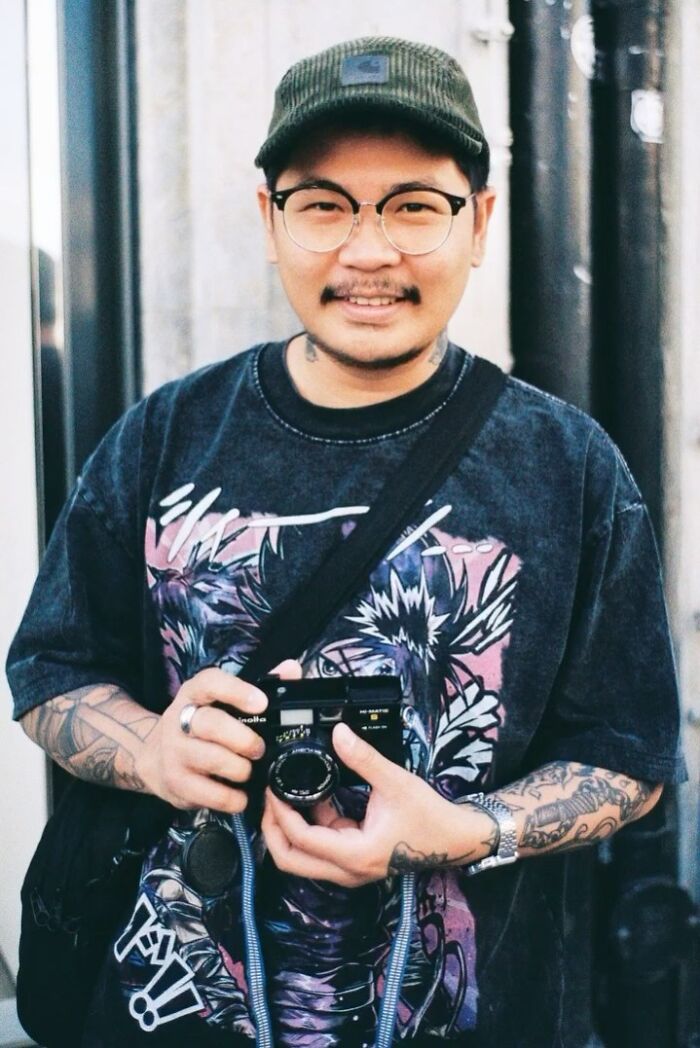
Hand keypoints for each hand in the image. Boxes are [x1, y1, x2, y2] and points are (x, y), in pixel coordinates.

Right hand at [135, 660, 301, 811]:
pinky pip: (208, 793)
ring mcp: (174, 753)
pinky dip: (232, 798)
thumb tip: (291, 669)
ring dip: (240, 769)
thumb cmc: (201, 726)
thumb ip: (259, 684)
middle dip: (243, 739)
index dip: (237, 691)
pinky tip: (240, 796)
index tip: (262, 703)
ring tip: (248, 772)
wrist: (154, 756)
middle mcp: (179, 720)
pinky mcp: (175, 783)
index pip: (210, 683)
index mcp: (194, 694)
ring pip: (211, 759)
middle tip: (259, 748)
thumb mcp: (220, 701)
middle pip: (211, 724)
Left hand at [262, 722, 496, 885]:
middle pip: (290, 860)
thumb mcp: (396, 782)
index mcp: (355, 855)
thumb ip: (364, 758)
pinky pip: (320, 847)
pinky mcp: (352, 860)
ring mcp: (348, 869)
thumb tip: (339, 732)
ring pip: (301, 858)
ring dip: (288, 829)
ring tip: (283, 794)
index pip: (301, 839)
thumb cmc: (429, 816)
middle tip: (268, 797)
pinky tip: (312, 796)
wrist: (455, 839)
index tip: (273, 787)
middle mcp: (346, 870)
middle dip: (272, 830)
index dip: (281, 813)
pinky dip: (309, 825)